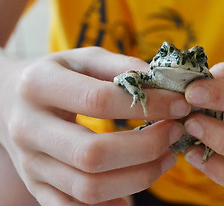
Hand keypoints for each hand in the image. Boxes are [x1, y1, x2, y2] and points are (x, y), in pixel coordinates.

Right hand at [0, 47, 189, 204]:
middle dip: (146, 147)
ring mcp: (30, 164)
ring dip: (140, 177)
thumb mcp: (82, 58)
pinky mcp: (36, 186)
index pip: (100, 101)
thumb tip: (164, 83)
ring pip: (89, 188)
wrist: (7, 97)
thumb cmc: (55, 74)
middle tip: (175, 133)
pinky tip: (138, 184)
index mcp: (39, 86)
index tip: (180, 105)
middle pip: (93, 154)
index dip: (149, 105)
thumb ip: (120, 66)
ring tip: (167, 157)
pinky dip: (113, 204)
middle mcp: (28, 129)